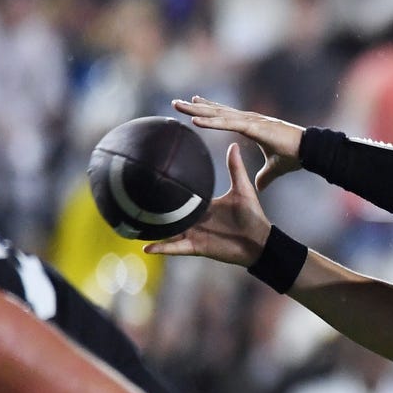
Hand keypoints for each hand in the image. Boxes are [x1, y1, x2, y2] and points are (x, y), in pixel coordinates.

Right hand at [144, 143, 271, 266]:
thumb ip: (235, 168)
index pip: (182, 194)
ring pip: (168, 231)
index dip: (169, 187)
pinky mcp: (196, 247)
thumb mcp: (242, 189)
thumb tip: (234, 143)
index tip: (153, 176)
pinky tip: (146, 248)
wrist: (259, 241)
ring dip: (152, 230)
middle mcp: (196, 219)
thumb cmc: (252, 215)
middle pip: (171, 213)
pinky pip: (176, 248)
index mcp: (204, 205)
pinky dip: (162, 248)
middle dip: (154, 208)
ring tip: (132, 225)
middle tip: (132, 199)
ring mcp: (194, 234)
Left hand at [173, 96, 302, 189]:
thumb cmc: (294, 156)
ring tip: (179, 105)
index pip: (225, 116)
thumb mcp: (274, 169)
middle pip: (216, 111)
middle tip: (176, 102)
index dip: (209, 110)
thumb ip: (264, 176)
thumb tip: (259, 186)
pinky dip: (211, 121)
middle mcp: (249, 119)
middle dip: (196, 106)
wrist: (309, 152)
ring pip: (218, 114)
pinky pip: (227, 124)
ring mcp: (250, 121)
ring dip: (197, 110)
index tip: (194, 104)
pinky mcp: (253, 127)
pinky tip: (195, 119)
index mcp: (252, 126)